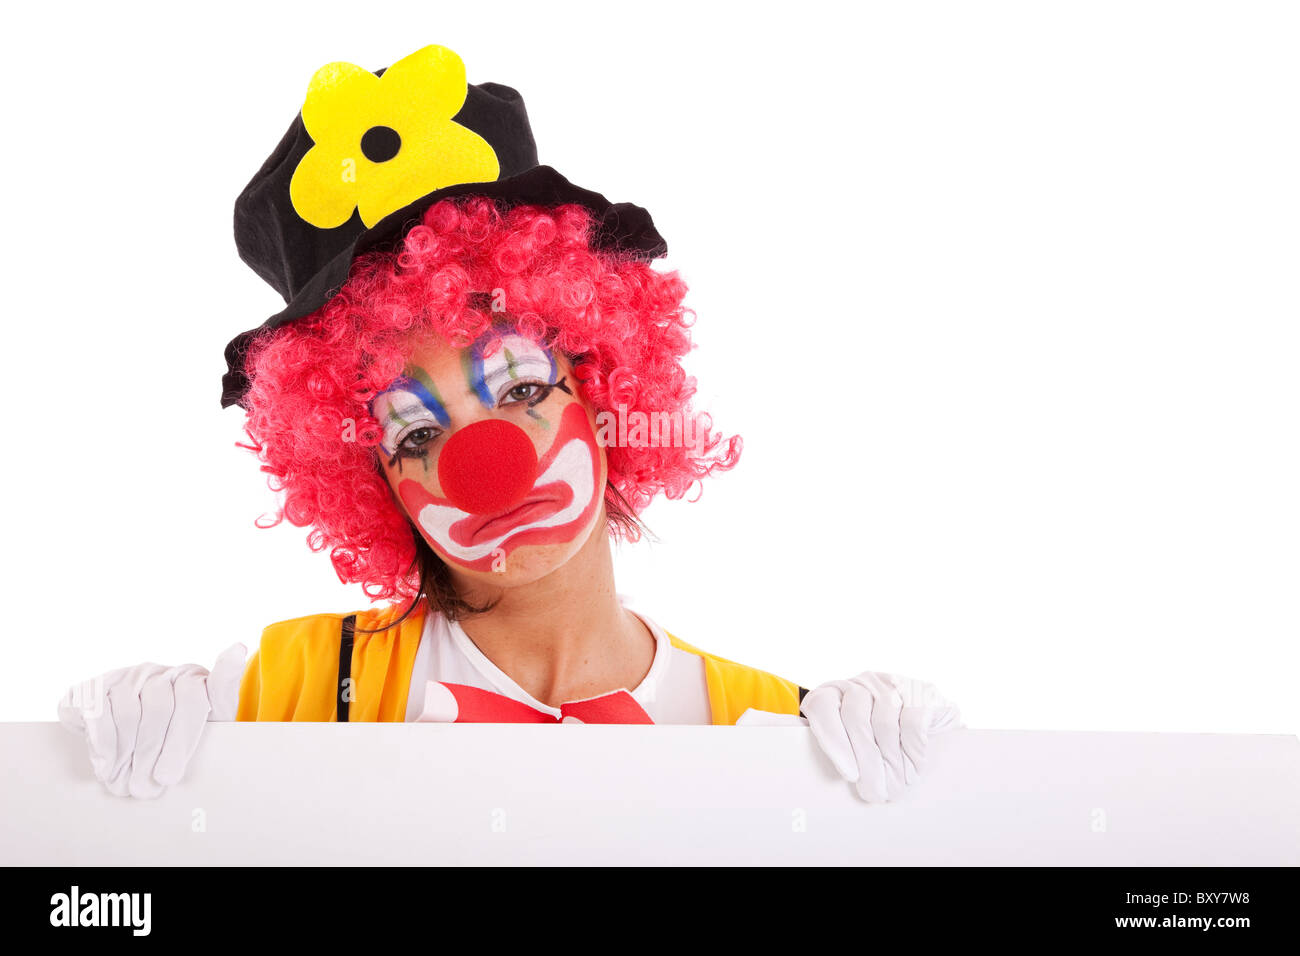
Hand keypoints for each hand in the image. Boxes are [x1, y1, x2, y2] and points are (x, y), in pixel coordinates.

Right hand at [57, 643, 246, 798]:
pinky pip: (97, 713)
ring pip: (128, 711)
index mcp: (192, 677)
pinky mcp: (93, 688)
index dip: (182, 739)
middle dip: (156, 753)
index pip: (193, 696)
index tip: (172, 774)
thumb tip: (237, 647)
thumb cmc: (178, 734)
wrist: (130, 743)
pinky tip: (107, 767)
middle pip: (159, 708)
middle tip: (154, 787)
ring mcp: (125, 677)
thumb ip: (222, 694)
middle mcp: (159, 672)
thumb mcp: (209, 720)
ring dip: (127, 754)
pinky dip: (103, 745)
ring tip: (128, 783)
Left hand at [800, 671, 962, 803]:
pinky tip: (912, 771)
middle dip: (866, 760)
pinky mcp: (921, 692)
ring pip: (884, 722)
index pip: (822, 706)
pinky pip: (913, 720)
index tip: (849, 775)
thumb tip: (838, 783)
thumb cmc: (875, 743)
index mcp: (834, 692)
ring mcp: (891, 684)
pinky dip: (912, 751)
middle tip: (875, 792)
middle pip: (855, 718)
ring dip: (891, 760)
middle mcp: (861, 683)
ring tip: (895, 786)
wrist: (920, 724)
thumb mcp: (849, 745)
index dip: (833, 740)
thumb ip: (838, 753)